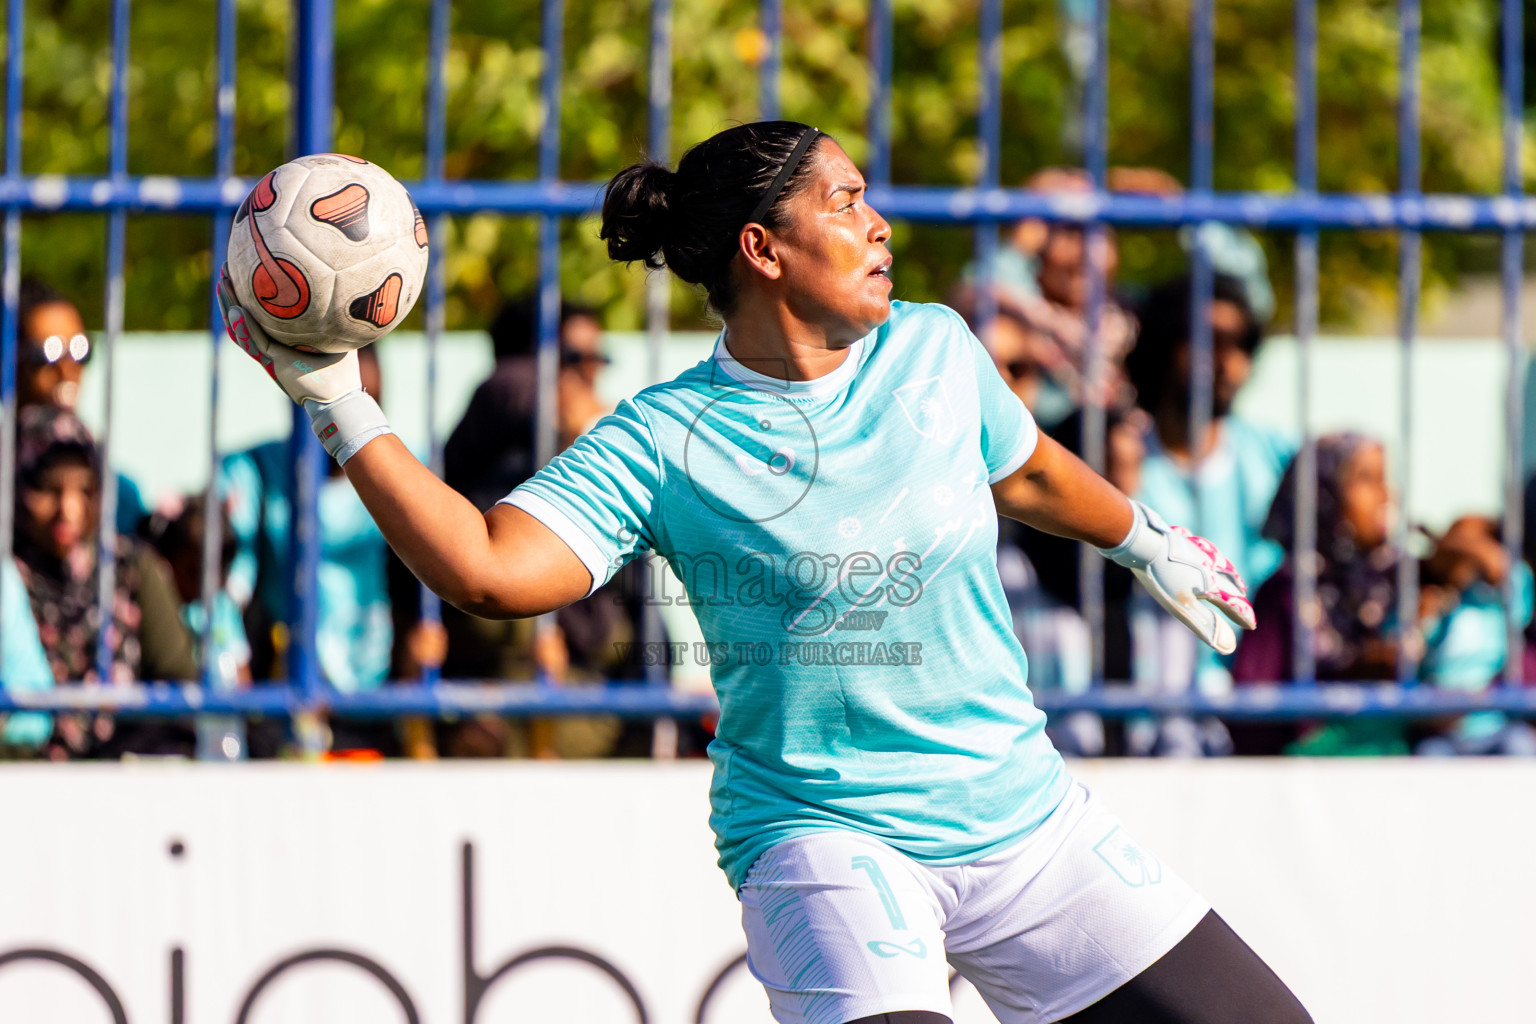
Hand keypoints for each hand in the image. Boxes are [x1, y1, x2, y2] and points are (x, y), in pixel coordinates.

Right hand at [218, 264, 391, 463]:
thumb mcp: (336, 335)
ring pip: (241, 328)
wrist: (339, 396)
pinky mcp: (273, 362)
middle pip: (243, 316)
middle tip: (225, 269)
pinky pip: (254, 341)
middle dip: (232, 294)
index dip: (248, 293)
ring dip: (229, 306)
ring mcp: (269, 355)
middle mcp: (271, 345)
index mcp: (282, 339)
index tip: (244, 269)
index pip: (259, 313)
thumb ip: (333, 316)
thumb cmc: (341, 368)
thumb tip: (345, 289)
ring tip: (222, 284)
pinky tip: (237, 310)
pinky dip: (244, 327)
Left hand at [1101, 501, 1255, 654]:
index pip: (1232, 604)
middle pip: (1229, 581)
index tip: (1251, 626)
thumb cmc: (1162, 578)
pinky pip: (1200, 546)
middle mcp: (1210, 566)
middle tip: (1243, 595)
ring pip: (1218, 561)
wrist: (1145, 543)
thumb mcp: (1183, 607)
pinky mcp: (1183, 540)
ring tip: (1231, 573)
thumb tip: (1229, 647)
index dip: (1242, 616)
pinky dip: (1207, 552)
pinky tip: (1199, 547)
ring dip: (1228, 570)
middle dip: (1237, 591)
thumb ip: (1206, 626)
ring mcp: (1197, 551)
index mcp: (1212, 584)